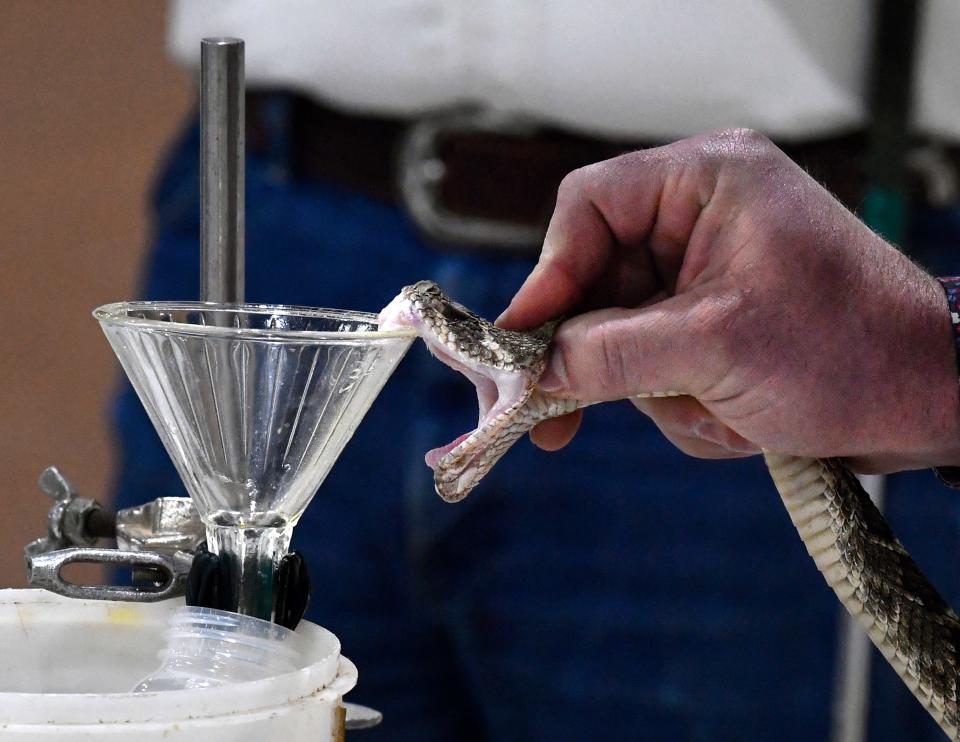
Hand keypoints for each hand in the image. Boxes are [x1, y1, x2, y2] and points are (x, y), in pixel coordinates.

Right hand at [497, 129, 959, 472]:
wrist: (927, 401)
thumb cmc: (850, 349)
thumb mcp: (718, 348)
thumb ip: (610, 353)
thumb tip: (532, 370)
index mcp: (705, 183)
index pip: (587, 209)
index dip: (547, 276)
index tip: (521, 344)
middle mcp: (695, 220)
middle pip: (592, 278)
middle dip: (589, 353)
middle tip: (549, 415)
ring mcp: (699, 275)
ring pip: (617, 333)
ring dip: (652, 388)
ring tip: (715, 413)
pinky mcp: (707, 322)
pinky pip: (651, 364)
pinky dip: (679, 403)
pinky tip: (731, 417)